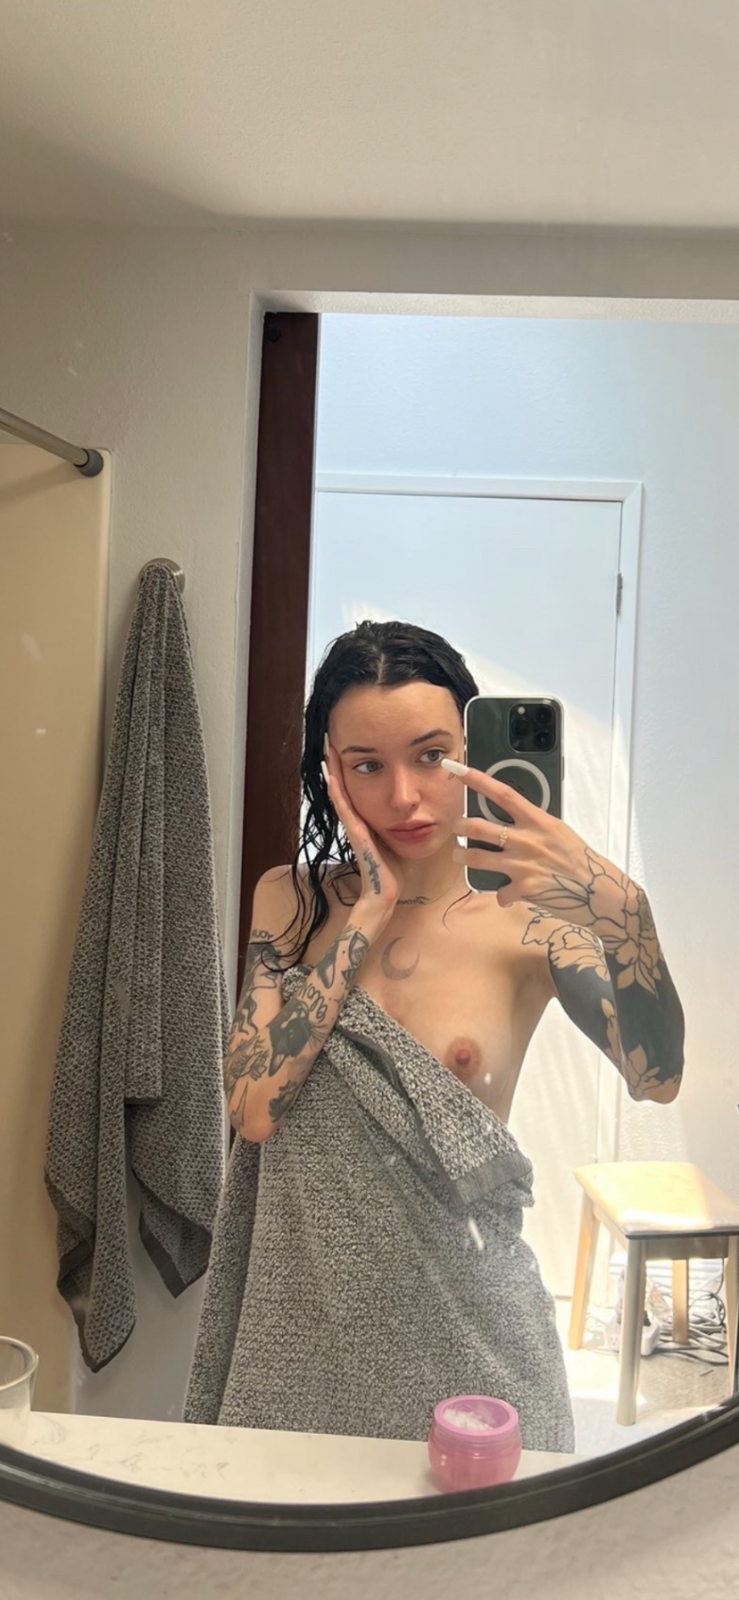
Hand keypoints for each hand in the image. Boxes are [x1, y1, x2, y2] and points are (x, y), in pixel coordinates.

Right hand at [322, 740, 400, 917]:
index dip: (351, 771)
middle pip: (344, 788)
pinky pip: (345, 810)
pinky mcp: (356, 835)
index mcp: (366, 822)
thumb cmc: (392, 870)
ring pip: (340, 795)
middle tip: (331, 744)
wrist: (384, 892)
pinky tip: (332, 779)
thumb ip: (398, 826)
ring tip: (328, 753)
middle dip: (338, 767)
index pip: (356, 791)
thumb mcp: (397, 840)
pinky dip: (338, 794)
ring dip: (333, 774)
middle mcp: (356, 822)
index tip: (348, 751)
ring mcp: (354, 828)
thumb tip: (412, 813)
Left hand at [445, 759, 599, 918]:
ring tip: (459, 855)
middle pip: (480, 827)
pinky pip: (500, 893)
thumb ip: (533, 825)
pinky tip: (506, 896)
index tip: (458, 770)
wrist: (598, 890)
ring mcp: (523, 864)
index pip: (503, 793)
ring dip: (463, 856)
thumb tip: (513, 823)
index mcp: (537, 821)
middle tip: (457, 827)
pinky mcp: (524, 888)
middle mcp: (527, 840)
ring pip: (477, 858)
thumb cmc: (579, 859)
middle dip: (460, 826)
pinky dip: (501, 896)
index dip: (478, 780)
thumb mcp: (558, 832)